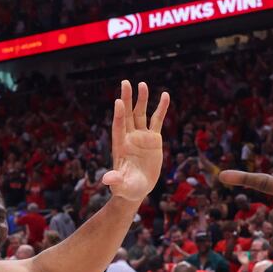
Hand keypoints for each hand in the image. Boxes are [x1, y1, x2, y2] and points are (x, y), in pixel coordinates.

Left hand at [101, 81, 169, 202]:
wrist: (136, 189)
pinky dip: (161, 108)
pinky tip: (165, 95)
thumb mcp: (121, 186)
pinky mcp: (153, 139)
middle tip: (126, 82)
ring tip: (142, 84)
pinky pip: (157, 121)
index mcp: (120, 146)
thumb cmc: (126, 189)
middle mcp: (129, 138)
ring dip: (142, 100)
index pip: (119, 127)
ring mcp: (141, 137)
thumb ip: (115, 180)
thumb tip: (107, 179)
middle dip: (127, 99)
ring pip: (141, 114)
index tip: (119, 101)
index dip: (119, 115)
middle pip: (128, 115)